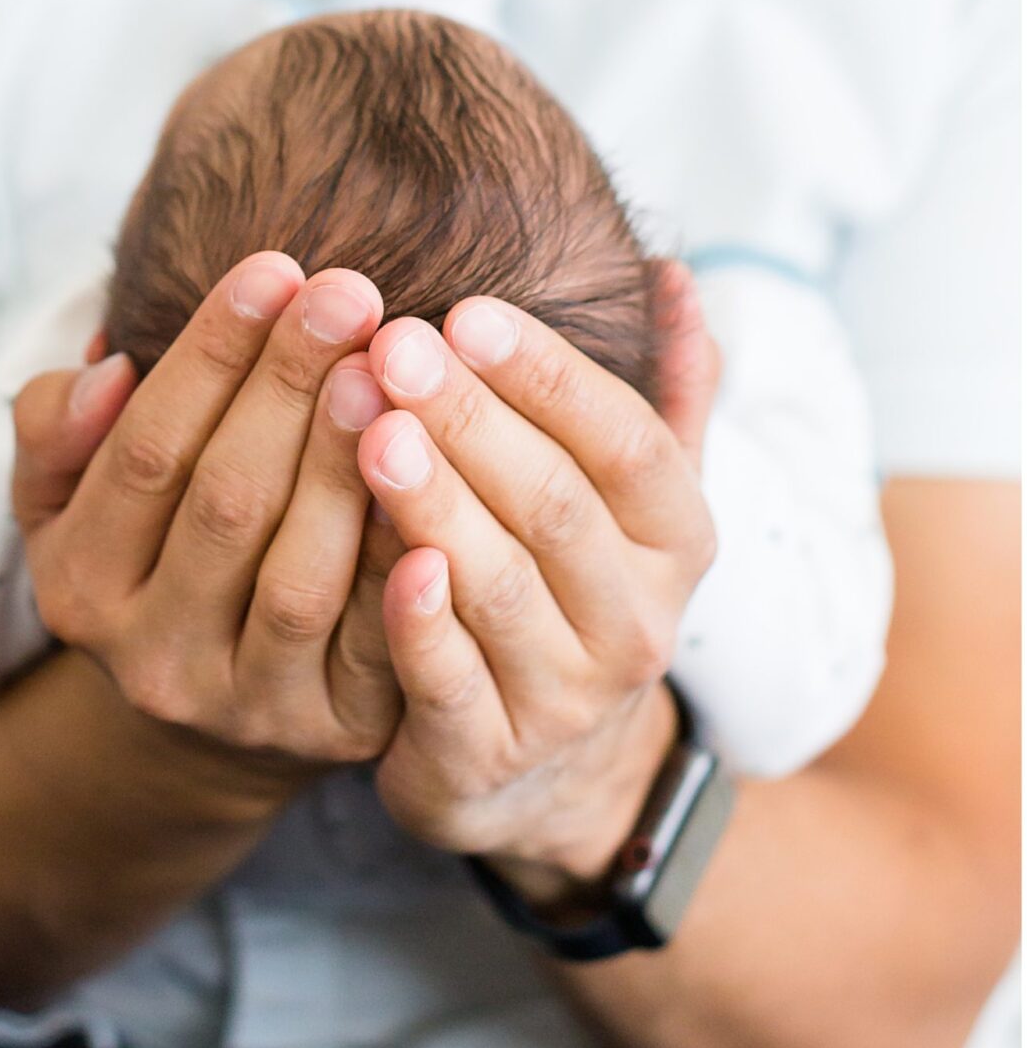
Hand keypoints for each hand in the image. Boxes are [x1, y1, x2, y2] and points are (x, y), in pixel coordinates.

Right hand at [11, 254, 406, 781]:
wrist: (228, 705)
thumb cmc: (159, 551)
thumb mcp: (72, 500)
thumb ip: (59, 429)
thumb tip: (107, 368)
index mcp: (80, 588)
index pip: (146, 452)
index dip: (210, 356)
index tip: (273, 268)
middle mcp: (152, 660)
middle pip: (225, 503)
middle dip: (288, 387)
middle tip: (349, 292)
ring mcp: (247, 707)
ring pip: (300, 574)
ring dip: (347, 463)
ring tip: (391, 366)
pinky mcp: (338, 731)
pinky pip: (382, 641)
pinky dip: (408, 560)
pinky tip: (442, 474)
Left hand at [357, 264, 719, 896]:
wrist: (545, 773)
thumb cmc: (575, 592)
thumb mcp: (638, 501)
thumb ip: (663, 391)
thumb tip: (678, 274)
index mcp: (676, 538)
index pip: (625, 440)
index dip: (549, 376)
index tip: (466, 312)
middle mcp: (636, 619)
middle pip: (555, 504)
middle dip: (471, 419)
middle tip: (391, 347)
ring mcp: (566, 696)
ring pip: (500, 586)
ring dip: (436, 504)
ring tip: (369, 430)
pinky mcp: (488, 754)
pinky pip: (451, 683)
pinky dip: (421, 625)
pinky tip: (388, 563)